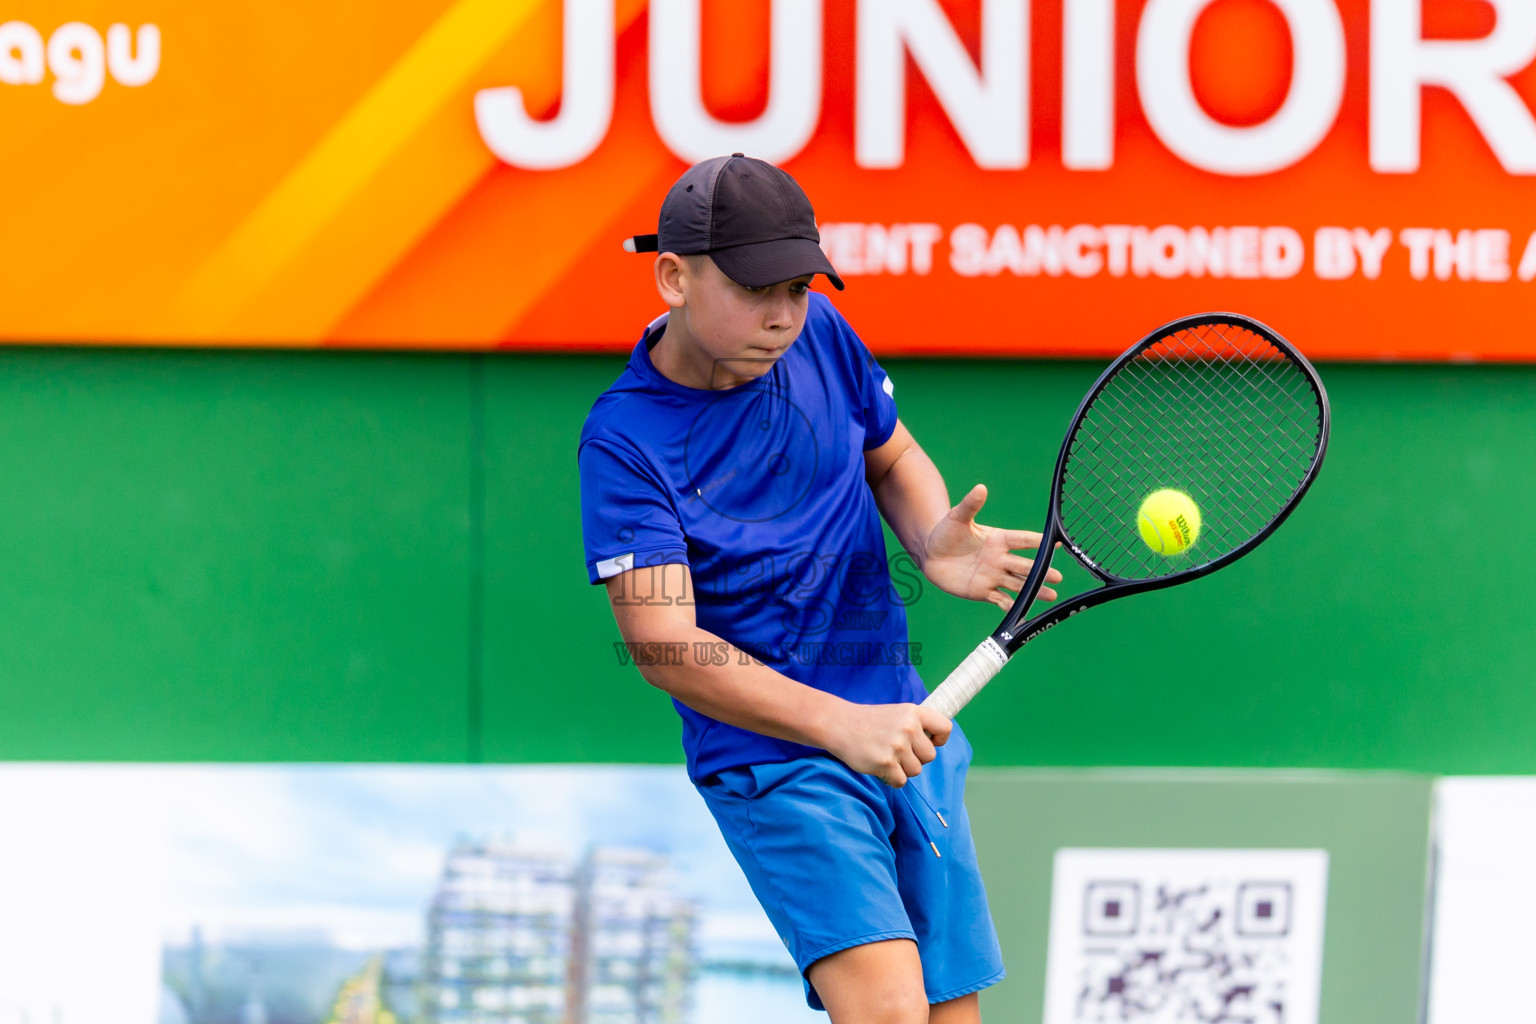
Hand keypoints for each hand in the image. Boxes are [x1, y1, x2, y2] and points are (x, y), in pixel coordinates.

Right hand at [823, 702, 952, 786]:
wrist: (839, 725)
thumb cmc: (869, 721)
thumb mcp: (897, 713)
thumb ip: (916, 724)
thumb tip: (935, 742)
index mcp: (913, 712)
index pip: (945, 728)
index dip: (939, 739)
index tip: (927, 742)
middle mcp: (908, 727)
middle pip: (930, 756)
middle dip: (916, 758)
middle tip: (898, 751)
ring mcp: (897, 745)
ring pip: (916, 771)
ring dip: (902, 769)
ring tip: (887, 757)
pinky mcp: (886, 762)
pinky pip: (901, 781)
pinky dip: (892, 778)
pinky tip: (880, 766)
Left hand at [920, 483, 1063, 611]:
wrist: (930, 554)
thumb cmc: (945, 532)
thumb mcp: (957, 518)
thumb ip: (970, 505)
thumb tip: (980, 488)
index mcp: (998, 539)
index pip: (1023, 540)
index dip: (1039, 541)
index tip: (1057, 543)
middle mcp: (1000, 559)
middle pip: (1025, 566)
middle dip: (1041, 572)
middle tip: (1057, 577)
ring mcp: (993, 576)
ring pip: (1018, 584)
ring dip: (1034, 591)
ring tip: (1051, 595)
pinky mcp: (983, 591)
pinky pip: (1000, 600)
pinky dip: (1011, 607)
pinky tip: (1024, 612)